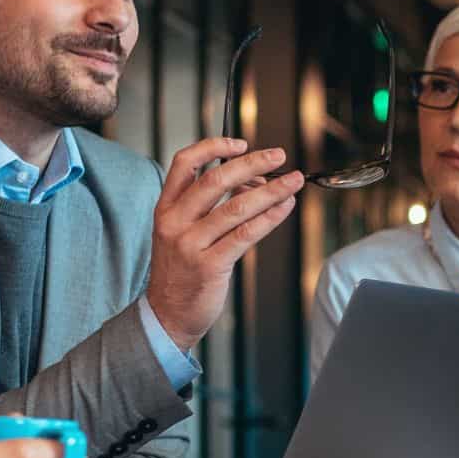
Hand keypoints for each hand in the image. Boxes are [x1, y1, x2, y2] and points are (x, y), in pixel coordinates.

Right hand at [147, 137, 303, 350]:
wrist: (167, 314)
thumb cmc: (180, 271)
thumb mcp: (181, 231)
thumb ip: (209, 206)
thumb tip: (251, 181)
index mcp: (166, 208)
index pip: (184, 164)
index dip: (213, 147)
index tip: (240, 143)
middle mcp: (175, 222)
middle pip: (215, 180)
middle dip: (252, 164)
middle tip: (278, 156)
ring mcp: (190, 244)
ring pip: (236, 207)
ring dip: (270, 191)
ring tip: (292, 182)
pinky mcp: (209, 266)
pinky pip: (245, 234)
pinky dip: (269, 217)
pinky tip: (284, 208)